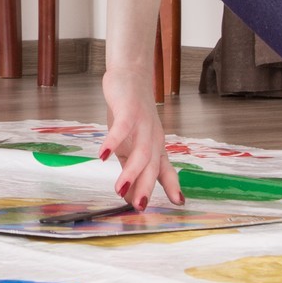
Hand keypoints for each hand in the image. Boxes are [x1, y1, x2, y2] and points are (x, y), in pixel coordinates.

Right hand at [99, 66, 183, 208]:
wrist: (130, 75)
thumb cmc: (130, 113)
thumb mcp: (130, 143)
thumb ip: (131, 167)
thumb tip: (128, 194)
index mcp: (155, 146)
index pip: (165, 169)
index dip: (172, 186)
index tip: (178, 203)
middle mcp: (153, 137)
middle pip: (153, 165)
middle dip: (146, 187)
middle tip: (140, 207)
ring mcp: (142, 124)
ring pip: (140, 152)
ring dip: (130, 172)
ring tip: (118, 188)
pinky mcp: (128, 111)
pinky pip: (121, 129)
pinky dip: (113, 142)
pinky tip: (103, 154)